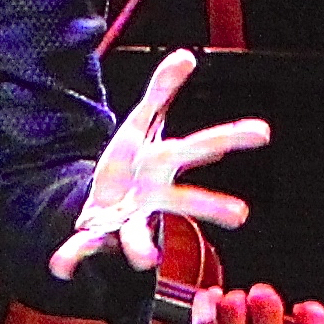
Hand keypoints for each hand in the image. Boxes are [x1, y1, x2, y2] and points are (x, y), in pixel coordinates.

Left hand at [49, 51, 267, 279]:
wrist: (103, 208)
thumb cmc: (130, 167)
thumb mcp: (139, 123)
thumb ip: (160, 91)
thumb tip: (186, 56)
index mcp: (163, 165)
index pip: (200, 147)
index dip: (231, 136)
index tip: (263, 132)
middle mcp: (153, 198)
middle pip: (184, 200)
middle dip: (210, 206)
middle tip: (241, 214)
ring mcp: (128, 220)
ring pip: (137, 235)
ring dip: (140, 247)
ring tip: (146, 259)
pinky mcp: (99, 235)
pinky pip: (85, 247)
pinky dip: (72, 257)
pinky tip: (60, 267)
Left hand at [179, 281, 323, 323]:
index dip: (313, 311)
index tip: (302, 310)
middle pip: (266, 304)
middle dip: (263, 295)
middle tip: (261, 302)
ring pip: (232, 306)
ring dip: (234, 299)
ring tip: (236, 307)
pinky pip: (204, 319)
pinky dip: (206, 303)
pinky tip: (212, 302)